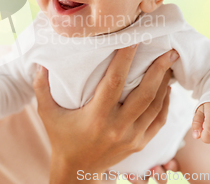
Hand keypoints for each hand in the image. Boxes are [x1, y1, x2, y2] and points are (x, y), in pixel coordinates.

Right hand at [33, 45, 179, 182]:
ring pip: (155, 106)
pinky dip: (164, 102)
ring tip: (169, 64)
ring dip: (164, 83)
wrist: (77, 170)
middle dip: (158, 70)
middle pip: (144, 93)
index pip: (114, 82)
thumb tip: (40, 64)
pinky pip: (158, 120)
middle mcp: (117, 127)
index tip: (134, 40)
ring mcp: (132, 137)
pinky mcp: (140, 143)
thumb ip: (41, 88)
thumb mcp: (47, 114)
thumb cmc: (61, 138)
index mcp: (96, 117)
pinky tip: (166, 88)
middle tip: (167, 50)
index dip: (125, 59)